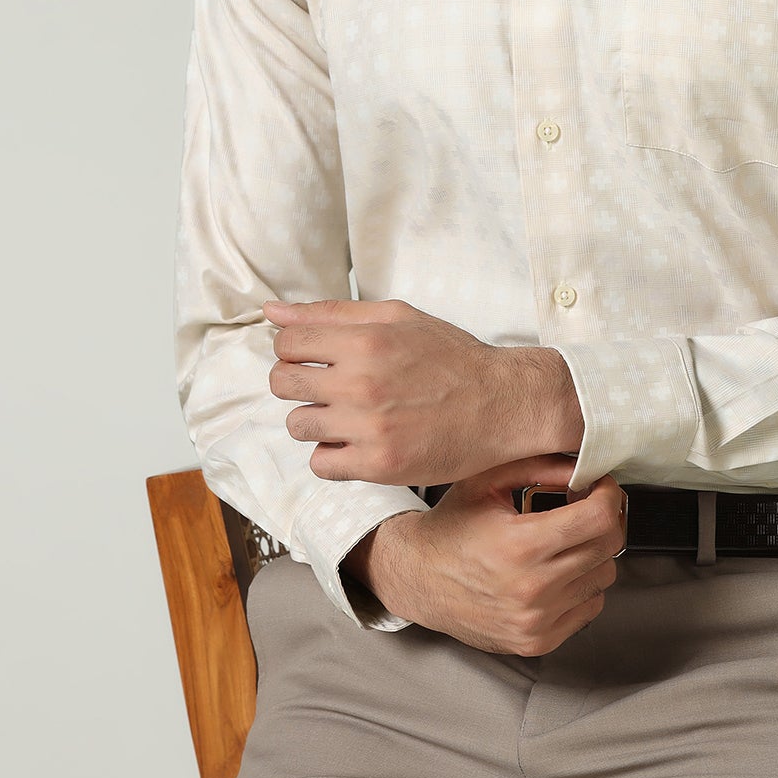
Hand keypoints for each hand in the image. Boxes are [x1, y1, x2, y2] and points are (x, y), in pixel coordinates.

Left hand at [263, 296, 583, 485]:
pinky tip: (357, 442)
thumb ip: (332, 313)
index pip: (286, 342)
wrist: (504, 404)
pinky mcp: (379, 466)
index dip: (294, 349)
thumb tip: (272, 312)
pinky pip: (320, 464)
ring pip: (297, 425)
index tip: (313, 358)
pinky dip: (333, 455)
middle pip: (281, 383)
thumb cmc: (453, 357)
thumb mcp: (398, 317)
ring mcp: (369, 427)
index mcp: (366, 339)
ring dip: (315, 420)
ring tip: (347, 416)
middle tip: (326, 387)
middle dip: (297, 383)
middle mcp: (362, 382)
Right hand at [343, 455, 626, 654]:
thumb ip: (539, 466)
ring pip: (604, 577)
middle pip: (608, 546)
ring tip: (562, 542)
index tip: (601, 486)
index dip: (608, 494)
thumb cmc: (451, 528)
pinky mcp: (538, 641)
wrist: (418, 579)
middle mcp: (531, 589)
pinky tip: (555, 571)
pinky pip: (590, 607)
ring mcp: (536, 620)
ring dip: (592, 553)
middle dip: (604, 519)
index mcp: (519, 545)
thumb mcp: (486, 481)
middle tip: (583, 507)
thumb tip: (583, 467)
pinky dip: (582, 586)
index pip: (598, 519)